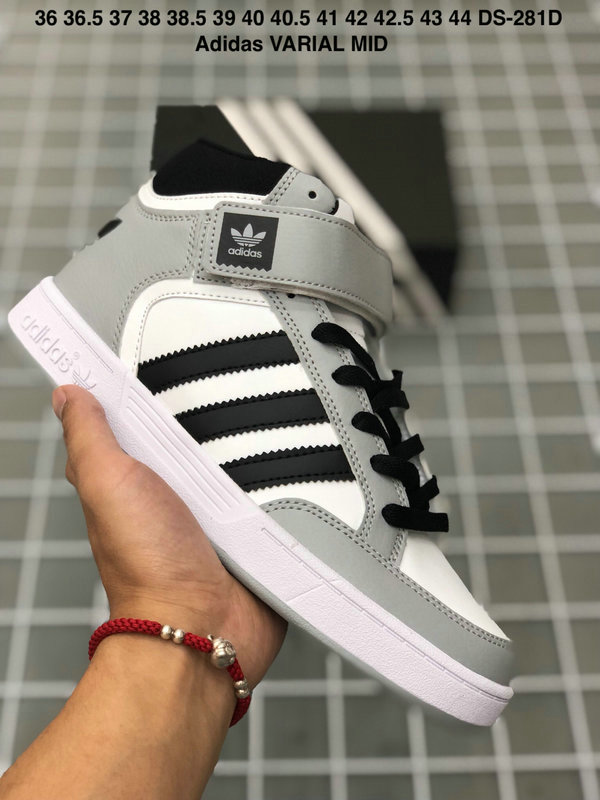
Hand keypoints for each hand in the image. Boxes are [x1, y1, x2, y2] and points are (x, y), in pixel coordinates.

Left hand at [52, 385, 286, 687]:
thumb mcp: (108, 484)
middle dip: (215, 413)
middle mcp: (175, 495)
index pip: (140, 421)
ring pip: (240, 461)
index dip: (148, 392)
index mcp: (136, 480)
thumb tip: (69, 394)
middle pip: (198, 436)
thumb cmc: (146, 568)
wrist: (201, 626)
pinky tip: (288, 466)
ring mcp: (216, 513)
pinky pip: (270, 493)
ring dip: (253, 448)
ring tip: (266, 422)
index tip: (161, 357)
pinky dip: (280, 482)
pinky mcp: (252, 530)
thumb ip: (90, 437)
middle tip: (231, 386)